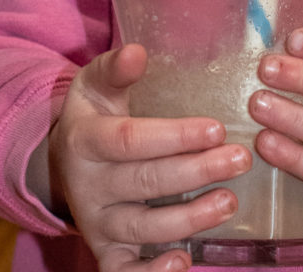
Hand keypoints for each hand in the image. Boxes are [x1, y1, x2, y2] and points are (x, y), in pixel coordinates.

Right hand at [34, 44, 251, 271]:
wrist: (63, 160)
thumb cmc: (95, 113)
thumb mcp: (97, 84)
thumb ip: (117, 68)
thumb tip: (137, 51)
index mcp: (85, 140)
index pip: (130, 140)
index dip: (174, 136)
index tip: (216, 127)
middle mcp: (88, 186)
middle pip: (144, 183)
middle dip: (196, 172)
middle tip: (240, 159)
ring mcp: (96, 223)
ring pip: (142, 228)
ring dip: (189, 218)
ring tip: (229, 201)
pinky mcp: (105, 252)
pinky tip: (186, 261)